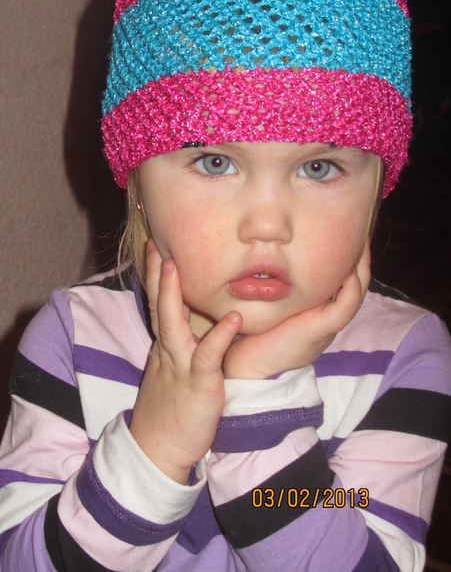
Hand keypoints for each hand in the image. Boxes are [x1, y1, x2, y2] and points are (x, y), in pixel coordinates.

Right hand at [129, 240, 241, 483]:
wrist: (159, 449)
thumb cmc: (171, 408)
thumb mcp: (172, 370)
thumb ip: (180, 345)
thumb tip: (189, 325)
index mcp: (166, 345)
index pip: (159, 304)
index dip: (156, 276)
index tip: (157, 247)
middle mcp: (169, 349)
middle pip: (158, 305)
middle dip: (155, 273)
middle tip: (156, 242)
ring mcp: (180, 365)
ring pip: (172, 324)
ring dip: (172, 295)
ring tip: (174, 265)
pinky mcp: (198, 383)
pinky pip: (208, 356)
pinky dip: (219, 336)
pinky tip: (234, 317)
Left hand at [223, 239, 370, 378]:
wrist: (249, 369)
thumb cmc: (254, 335)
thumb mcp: (272, 304)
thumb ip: (278, 286)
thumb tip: (269, 259)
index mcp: (318, 311)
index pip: (342, 282)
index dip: (347, 259)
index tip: (346, 233)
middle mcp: (327, 317)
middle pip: (355, 284)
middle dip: (360, 258)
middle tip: (362, 232)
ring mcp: (327, 325)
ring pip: (356, 294)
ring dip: (361, 269)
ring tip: (361, 245)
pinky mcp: (321, 331)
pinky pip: (344, 308)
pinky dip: (350, 290)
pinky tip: (349, 272)